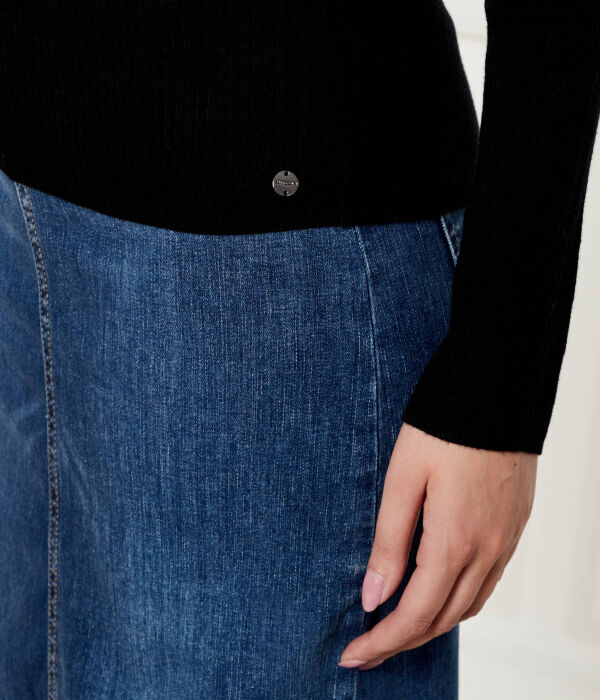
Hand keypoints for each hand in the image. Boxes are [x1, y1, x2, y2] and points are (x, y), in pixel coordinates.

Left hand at [338, 422, 537, 670]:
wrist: (496, 392)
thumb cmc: (441, 429)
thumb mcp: (402, 480)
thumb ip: (389, 543)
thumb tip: (373, 597)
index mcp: (454, 541)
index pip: (414, 613)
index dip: (382, 641)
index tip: (352, 654)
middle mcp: (487, 550)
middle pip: (441, 619)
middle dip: (401, 642)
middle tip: (367, 650)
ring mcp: (505, 541)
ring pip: (467, 607)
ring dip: (430, 625)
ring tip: (396, 628)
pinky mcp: (512, 528)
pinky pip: (487, 584)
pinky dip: (457, 602)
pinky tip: (437, 594)